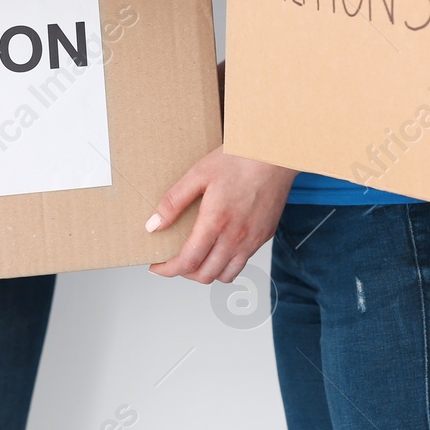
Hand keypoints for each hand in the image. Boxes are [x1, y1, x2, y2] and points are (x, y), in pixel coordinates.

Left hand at [146, 147, 297, 283]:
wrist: (275, 153)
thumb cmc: (239, 159)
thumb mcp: (198, 174)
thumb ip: (173, 202)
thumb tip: (153, 225)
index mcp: (216, 222)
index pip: (188, 262)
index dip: (168, 270)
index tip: (157, 267)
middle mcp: (236, 238)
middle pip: (205, 275)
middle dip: (184, 273)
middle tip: (174, 261)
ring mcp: (252, 240)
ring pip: (226, 275)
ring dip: (207, 272)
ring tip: (196, 258)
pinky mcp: (264, 236)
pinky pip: (242, 262)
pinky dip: (226, 264)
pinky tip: (218, 247)